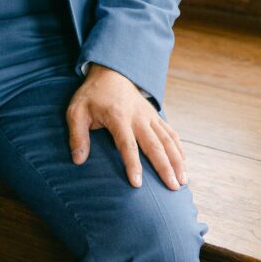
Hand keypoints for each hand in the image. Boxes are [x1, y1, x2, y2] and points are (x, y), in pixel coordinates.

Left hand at [66, 64, 186, 190]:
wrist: (110, 73)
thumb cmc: (92, 95)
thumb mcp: (76, 111)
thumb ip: (77, 136)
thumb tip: (78, 160)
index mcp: (118, 117)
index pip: (127, 144)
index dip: (132, 164)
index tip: (137, 184)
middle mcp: (137, 117)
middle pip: (154, 145)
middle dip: (164, 167)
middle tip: (173, 188)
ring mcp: (149, 116)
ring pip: (167, 140)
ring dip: (176, 160)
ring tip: (182, 181)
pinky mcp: (155, 115)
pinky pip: (170, 132)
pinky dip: (179, 148)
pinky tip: (183, 164)